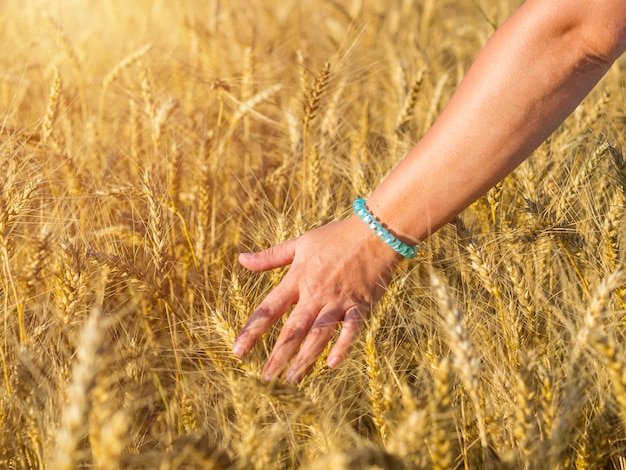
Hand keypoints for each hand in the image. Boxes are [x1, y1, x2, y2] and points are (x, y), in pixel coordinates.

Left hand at [232, 215, 399, 382]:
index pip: (269, 308)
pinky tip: (332, 364)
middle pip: (293, 329)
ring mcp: (338, 300)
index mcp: (297, 278)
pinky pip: (351, 329)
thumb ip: (270, 256)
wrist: (374, 233)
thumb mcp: (299, 243)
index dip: (252, 330)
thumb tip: (241, 259)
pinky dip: (342, 345)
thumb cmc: (335, 237)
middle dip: (278, 355)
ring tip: (291, 380)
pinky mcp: (360, 305)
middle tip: (265, 379)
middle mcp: (315, 293)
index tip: (238, 351)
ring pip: (319, 334)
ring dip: (305, 358)